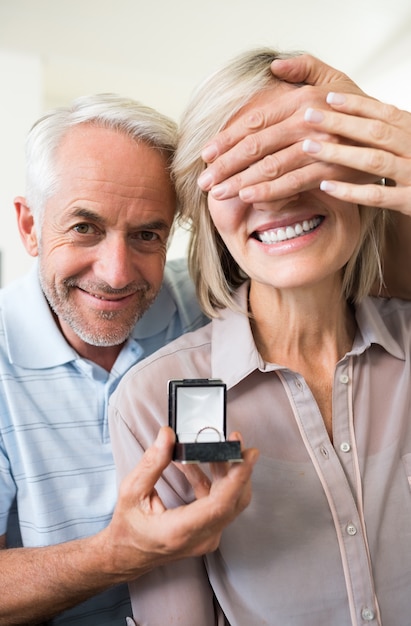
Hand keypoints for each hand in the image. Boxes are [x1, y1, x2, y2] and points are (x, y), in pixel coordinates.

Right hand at [103, 427, 257, 579]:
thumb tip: (168, 436)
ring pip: (230, 501)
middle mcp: (201, 538)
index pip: (221, 503)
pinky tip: (193, 463)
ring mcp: (207, 537)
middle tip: (234, 441)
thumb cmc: (127, 528)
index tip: (248, 454)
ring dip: (224, 472)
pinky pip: (219, 503)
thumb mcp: (131, 492)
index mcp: (181, 530)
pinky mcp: (208, 532)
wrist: (126, 557)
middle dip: (237, 467)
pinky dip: (212, 481)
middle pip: (234, 500)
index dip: (239, 476)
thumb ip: (152, 463)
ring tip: (210, 446)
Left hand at [197, 55, 365, 202]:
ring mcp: (318, 147)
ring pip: (269, 167)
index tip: (206, 155)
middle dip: (225, 166)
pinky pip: (292, 183)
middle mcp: (306, 122)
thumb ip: (303, 68)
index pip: (254, 122)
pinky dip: (269, 192)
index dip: (227, 140)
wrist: (387, 136)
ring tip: (218, 194)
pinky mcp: (329, 170)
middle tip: (204, 181)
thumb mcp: (332, 79)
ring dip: (239, 182)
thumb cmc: (354, 108)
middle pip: (255, 147)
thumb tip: (274, 67)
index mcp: (300, 100)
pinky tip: (248, 198)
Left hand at [301, 92, 410, 215]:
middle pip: (376, 132)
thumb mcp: (409, 146)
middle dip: (340, 123)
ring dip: (339, 153)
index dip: (358, 104)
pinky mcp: (409, 201)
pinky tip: (325, 185)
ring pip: (374, 160)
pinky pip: (376, 196)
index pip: (385, 114)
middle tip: (309, 115)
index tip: (329, 97)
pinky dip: (350, 190)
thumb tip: (353, 116)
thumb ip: (388, 134)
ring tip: (309, 147)